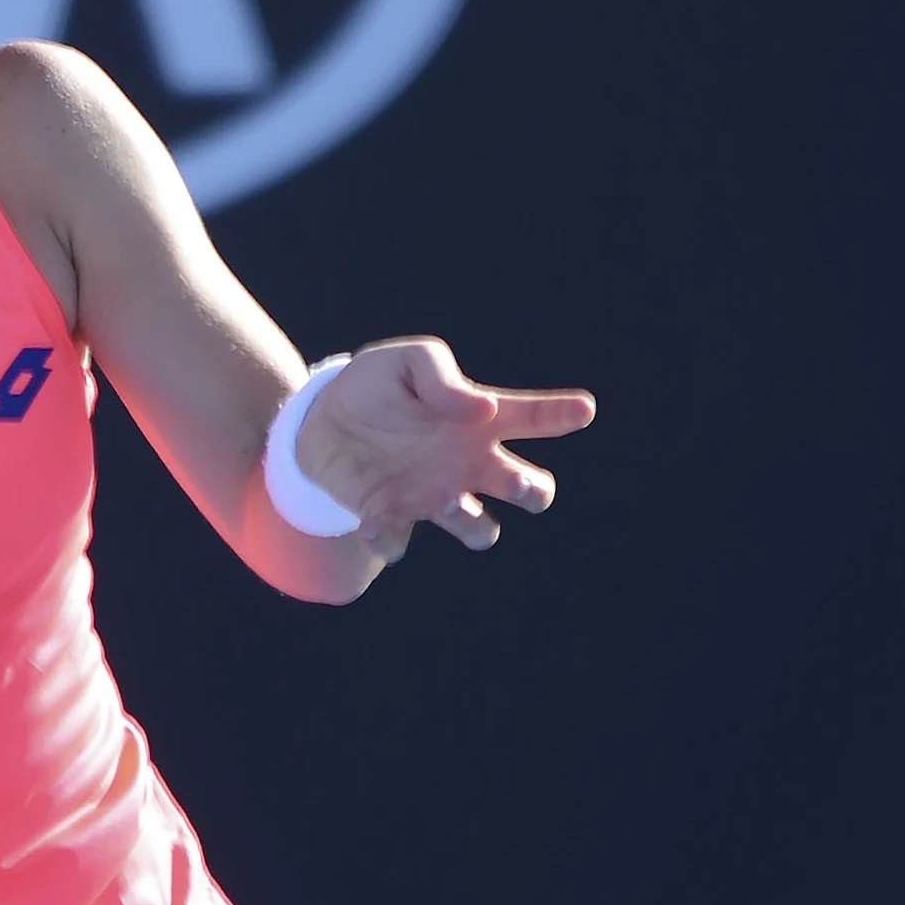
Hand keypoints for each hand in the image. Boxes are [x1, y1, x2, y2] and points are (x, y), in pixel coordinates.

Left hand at [296, 337, 595, 552]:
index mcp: (480, 421)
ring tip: (449, 499)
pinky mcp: (389, 517)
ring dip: (472, 521)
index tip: (584, 409)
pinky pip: (399, 543)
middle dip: (531, 490)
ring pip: (482, 530)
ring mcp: (433, 495)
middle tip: (511, 479)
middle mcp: (468, 464)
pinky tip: (373, 520)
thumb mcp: (406, 360)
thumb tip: (480, 409)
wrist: (320, 418)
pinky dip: (389, 537)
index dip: (564, 414)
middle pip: (531, 490)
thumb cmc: (378, 384)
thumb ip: (442, 375)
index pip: (534, 418)